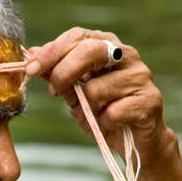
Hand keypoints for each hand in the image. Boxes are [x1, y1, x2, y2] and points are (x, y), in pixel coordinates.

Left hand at [24, 26, 168, 157]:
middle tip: (54, 91)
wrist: (136, 144)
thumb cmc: (104, 114)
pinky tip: (112, 124)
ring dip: (89, 108)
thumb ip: (57, 75)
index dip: (51, 51)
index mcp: (107, 46)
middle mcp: (127, 55)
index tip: (30, 69)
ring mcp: (141, 76)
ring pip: (97, 88)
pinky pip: (113, 112)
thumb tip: (31, 55)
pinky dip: (104, 123)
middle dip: (64, 72)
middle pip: (89, 51)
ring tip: (97, 114)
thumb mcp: (74, 94)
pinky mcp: (150, 100)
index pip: (77, 36)